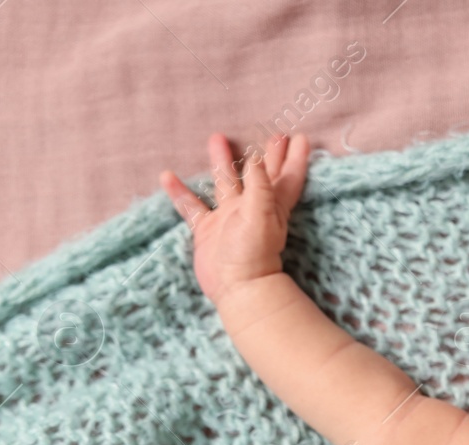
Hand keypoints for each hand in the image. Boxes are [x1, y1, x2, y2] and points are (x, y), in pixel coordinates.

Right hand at [159, 131, 309, 303]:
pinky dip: (180, 192)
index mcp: (270, 204)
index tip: (301, 137)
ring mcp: (228, 218)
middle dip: (266, 155)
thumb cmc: (254, 252)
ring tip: (216, 138)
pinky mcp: (207, 230)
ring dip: (221, 162)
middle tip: (272, 133)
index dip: (294, 158)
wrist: (237, 288)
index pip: (286, 176)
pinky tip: (167, 176)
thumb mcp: (261, 215)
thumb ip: (260, 186)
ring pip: (225, 183)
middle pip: (260, 175)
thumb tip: (256, 158)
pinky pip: (191, 206)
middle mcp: (251, 208)